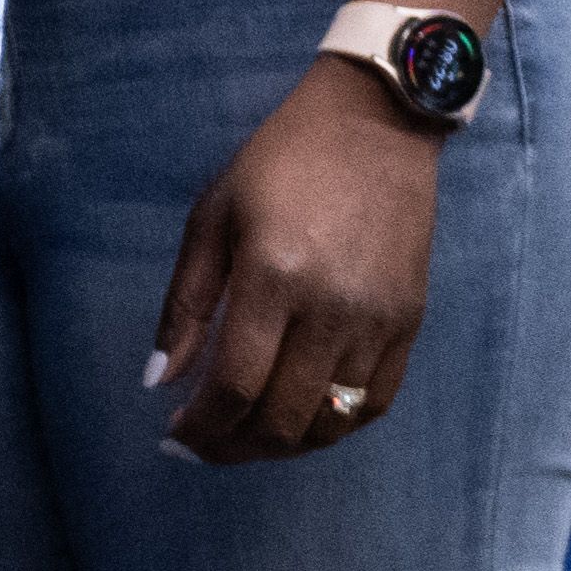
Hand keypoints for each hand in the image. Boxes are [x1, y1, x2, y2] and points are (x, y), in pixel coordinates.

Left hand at [152, 67, 441, 464]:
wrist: (376, 124)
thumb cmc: (281, 163)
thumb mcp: (213, 217)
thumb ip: (186, 305)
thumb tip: (160, 382)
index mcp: (274, 277)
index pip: (234, 386)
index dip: (201, 427)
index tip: (176, 434)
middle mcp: (331, 308)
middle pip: (281, 418)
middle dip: (233, 446)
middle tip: (205, 443)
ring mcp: (378, 320)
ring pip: (329, 422)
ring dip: (281, 445)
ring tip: (247, 436)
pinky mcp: (410, 321)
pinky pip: (373, 403)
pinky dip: (334, 426)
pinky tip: (301, 419)